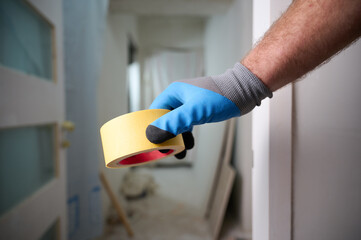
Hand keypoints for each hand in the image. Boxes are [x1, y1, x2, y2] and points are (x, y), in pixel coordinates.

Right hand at [146, 63, 271, 158]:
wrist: (243, 93)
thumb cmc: (221, 97)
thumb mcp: (195, 111)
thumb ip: (174, 122)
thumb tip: (153, 134)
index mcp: (173, 93)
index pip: (154, 113)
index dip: (152, 128)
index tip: (153, 144)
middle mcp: (178, 97)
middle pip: (164, 120)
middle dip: (165, 136)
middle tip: (166, 152)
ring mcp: (187, 104)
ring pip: (175, 124)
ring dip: (176, 139)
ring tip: (179, 153)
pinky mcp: (197, 111)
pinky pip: (186, 125)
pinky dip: (186, 136)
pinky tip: (189, 146)